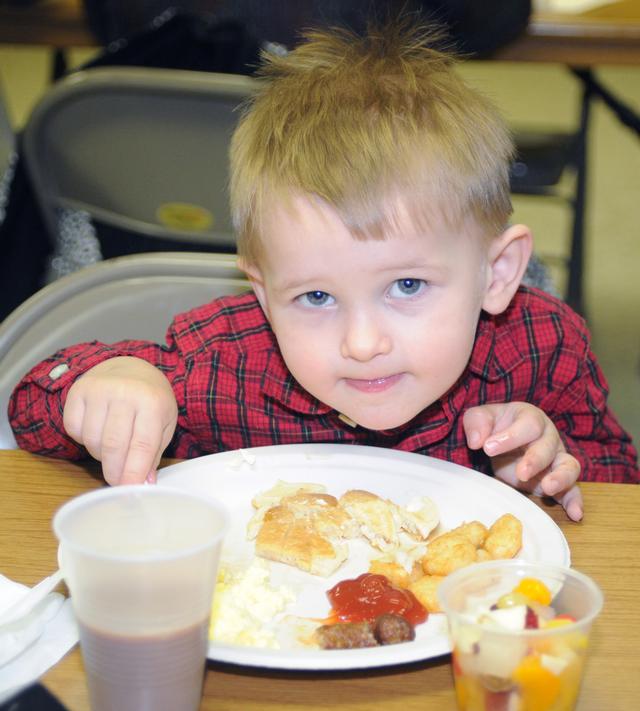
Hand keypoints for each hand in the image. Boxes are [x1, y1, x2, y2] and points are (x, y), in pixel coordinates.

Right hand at [63, 357, 177, 485]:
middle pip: (113, 446)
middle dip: (114, 471)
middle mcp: (124, 393)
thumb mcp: (164, 423)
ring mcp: (98, 390)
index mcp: (152, 402)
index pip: (141, 445)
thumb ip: (153, 454)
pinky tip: (98, 429)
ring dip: (101, 454)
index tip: (129, 491)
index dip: (134, 472)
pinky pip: (74, 430)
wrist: (130, 367)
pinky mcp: (78, 391)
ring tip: (113, 445)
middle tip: (118, 482)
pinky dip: (84, 439)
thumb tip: (143, 483)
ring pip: (92, 440)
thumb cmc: (150, 400)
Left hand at [463, 402, 582, 521]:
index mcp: (531, 418)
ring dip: (561, 478)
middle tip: (520, 473)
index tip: (487, 448)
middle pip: (548, 446)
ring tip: (548, 488)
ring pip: (569, 466)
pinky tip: (575, 513)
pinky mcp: (557, 480)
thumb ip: (477, 422)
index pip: (528, 424)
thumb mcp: (480, 418)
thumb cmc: (492, 427)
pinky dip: (575, 501)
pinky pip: (572, 490)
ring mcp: (556, 459)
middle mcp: (548, 437)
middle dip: (535, 460)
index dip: (511, 436)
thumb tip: (477, 441)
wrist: (500, 441)